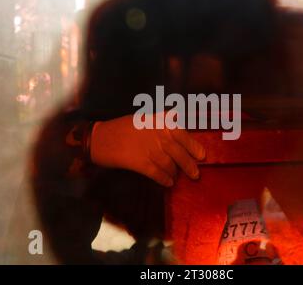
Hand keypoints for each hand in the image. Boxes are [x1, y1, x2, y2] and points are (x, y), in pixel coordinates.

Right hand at [90, 114, 205, 186]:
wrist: (100, 138)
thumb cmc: (122, 128)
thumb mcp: (145, 118)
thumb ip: (162, 123)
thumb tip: (179, 130)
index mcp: (159, 122)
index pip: (183, 134)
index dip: (194, 147)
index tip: (202, 156)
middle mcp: (157, 134)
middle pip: (179, 153)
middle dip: (189, 165)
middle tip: (196, 174)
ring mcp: (150, 149)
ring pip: (170, 165)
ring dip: (175, 173)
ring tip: (177, 178)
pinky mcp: (141, 163)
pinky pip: (158, 174)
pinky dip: (164, 180)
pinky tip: (167, 183)